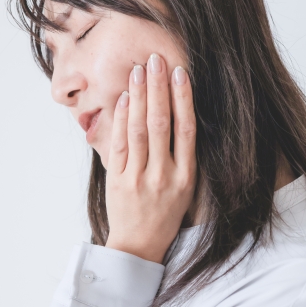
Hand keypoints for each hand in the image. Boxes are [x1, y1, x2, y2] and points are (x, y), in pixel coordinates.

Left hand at [104, 53, 196, 263]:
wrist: (139, 246)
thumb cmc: (164, 214)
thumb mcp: (184, 188)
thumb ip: (181, 156)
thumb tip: (177, 113)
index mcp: (186, 176)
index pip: (186, 129)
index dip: (184, 98)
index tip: (180, 73)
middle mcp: (166, 175)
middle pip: (162, 124)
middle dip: (159, 89)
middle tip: (156, 60)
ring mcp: (141, 179)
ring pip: (141, 130)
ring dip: (140, 97)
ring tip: (138, 70)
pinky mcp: (119, 181)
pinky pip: (121, 145)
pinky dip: (122, 119)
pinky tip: (125, 98)